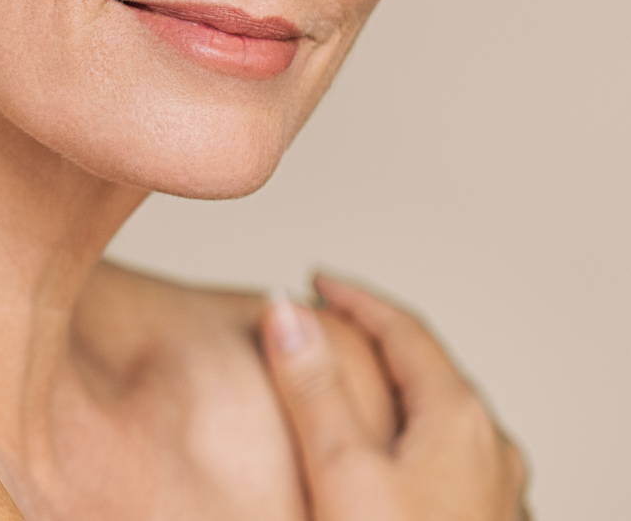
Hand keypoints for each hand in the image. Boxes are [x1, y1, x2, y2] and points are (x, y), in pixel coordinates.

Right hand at [262, 275, 528, 520]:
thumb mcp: (343, 474)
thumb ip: (313, 388)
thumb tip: (285, 309)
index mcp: (461, 423)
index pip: (406, 330)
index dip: (356, 299)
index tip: (316, 280)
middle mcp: (489, 453)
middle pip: (427, 369)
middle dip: (373, 338)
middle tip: (324, 324)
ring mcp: (491, 497)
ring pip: (437, 417)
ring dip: (389, 387)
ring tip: (346, 383)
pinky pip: (441, 457)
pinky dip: (401, 432)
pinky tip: (378, 461)